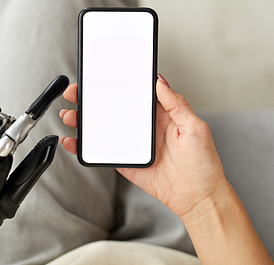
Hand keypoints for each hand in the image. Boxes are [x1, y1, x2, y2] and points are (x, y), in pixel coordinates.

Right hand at [59, 74, 227, 221]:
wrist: (198, 197)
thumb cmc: (203, 164)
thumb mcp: (196, 128)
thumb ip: (177, 104)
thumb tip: (160, 82)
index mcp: (161, 113)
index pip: (134, 92)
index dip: (116, 83)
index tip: (99, 75)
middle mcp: (145, 126)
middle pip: (113, 107)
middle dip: (91, 99)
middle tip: (76, 93)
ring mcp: (133, 143)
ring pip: (103, 127)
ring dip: (84, 120)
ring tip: (70, 115)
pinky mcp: (126, 161)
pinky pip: (102, 151)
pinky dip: (85, 146)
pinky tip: (74, 141)